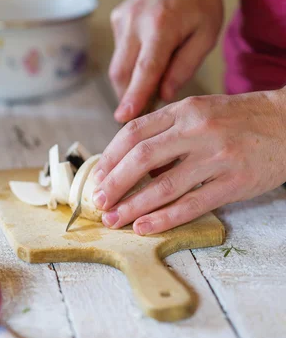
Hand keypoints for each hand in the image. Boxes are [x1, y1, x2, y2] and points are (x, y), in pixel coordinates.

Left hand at [91, 89, 285, 234]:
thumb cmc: (239, 120)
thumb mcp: (200, 112)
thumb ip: (166, 132)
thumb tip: (128, 163)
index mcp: (184, 110)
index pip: (134, 133)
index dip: (110, 157)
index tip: (98, 177)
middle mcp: (198, 130)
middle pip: (142, 158)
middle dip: (114, 183)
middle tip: (99, 201)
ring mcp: (217, 157)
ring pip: (163, 186)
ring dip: (132, 206)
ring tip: (113, 219)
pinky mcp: (234, 182)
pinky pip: (191, 204)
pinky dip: (163, 219)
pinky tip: (144, 227)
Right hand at [109, 0, 222, 121]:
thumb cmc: (199, 1)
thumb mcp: (206, 34)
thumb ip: (185, 67)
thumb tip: (163, 95)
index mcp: (162, 27)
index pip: (145, 68)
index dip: (134, 95)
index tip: (123, 116)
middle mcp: (135, 23)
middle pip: (121, 72)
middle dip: (127, 97)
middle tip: (140, 112)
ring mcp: (122, 21)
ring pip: (117, 66)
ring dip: (129, 81)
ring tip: (150, 80)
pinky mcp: (116, 20)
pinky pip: (119, 52)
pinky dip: (130, 63)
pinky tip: (146, 52)